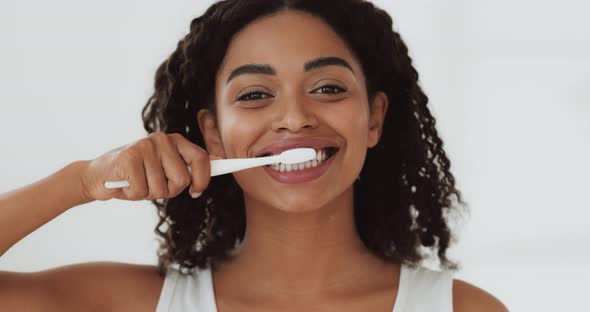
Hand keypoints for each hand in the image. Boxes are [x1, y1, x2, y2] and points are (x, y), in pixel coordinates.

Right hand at [80, 132, 211, 200]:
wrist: (98, 175)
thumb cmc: (136, 175)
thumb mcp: (164, 169)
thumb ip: (187, 166)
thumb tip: (218, 161)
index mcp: (174, 140)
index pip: (200, 157)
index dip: (203, 179)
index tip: (196, 192)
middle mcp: (162, 139)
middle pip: (182, 179)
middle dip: (168, 190)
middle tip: (152, 185)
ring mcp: (145, 147)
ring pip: (161, 188)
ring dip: (148, 194)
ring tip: (135, 182)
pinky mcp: (129, 158)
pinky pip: (142, 191)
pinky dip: (133, 194)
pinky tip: (125, 183)